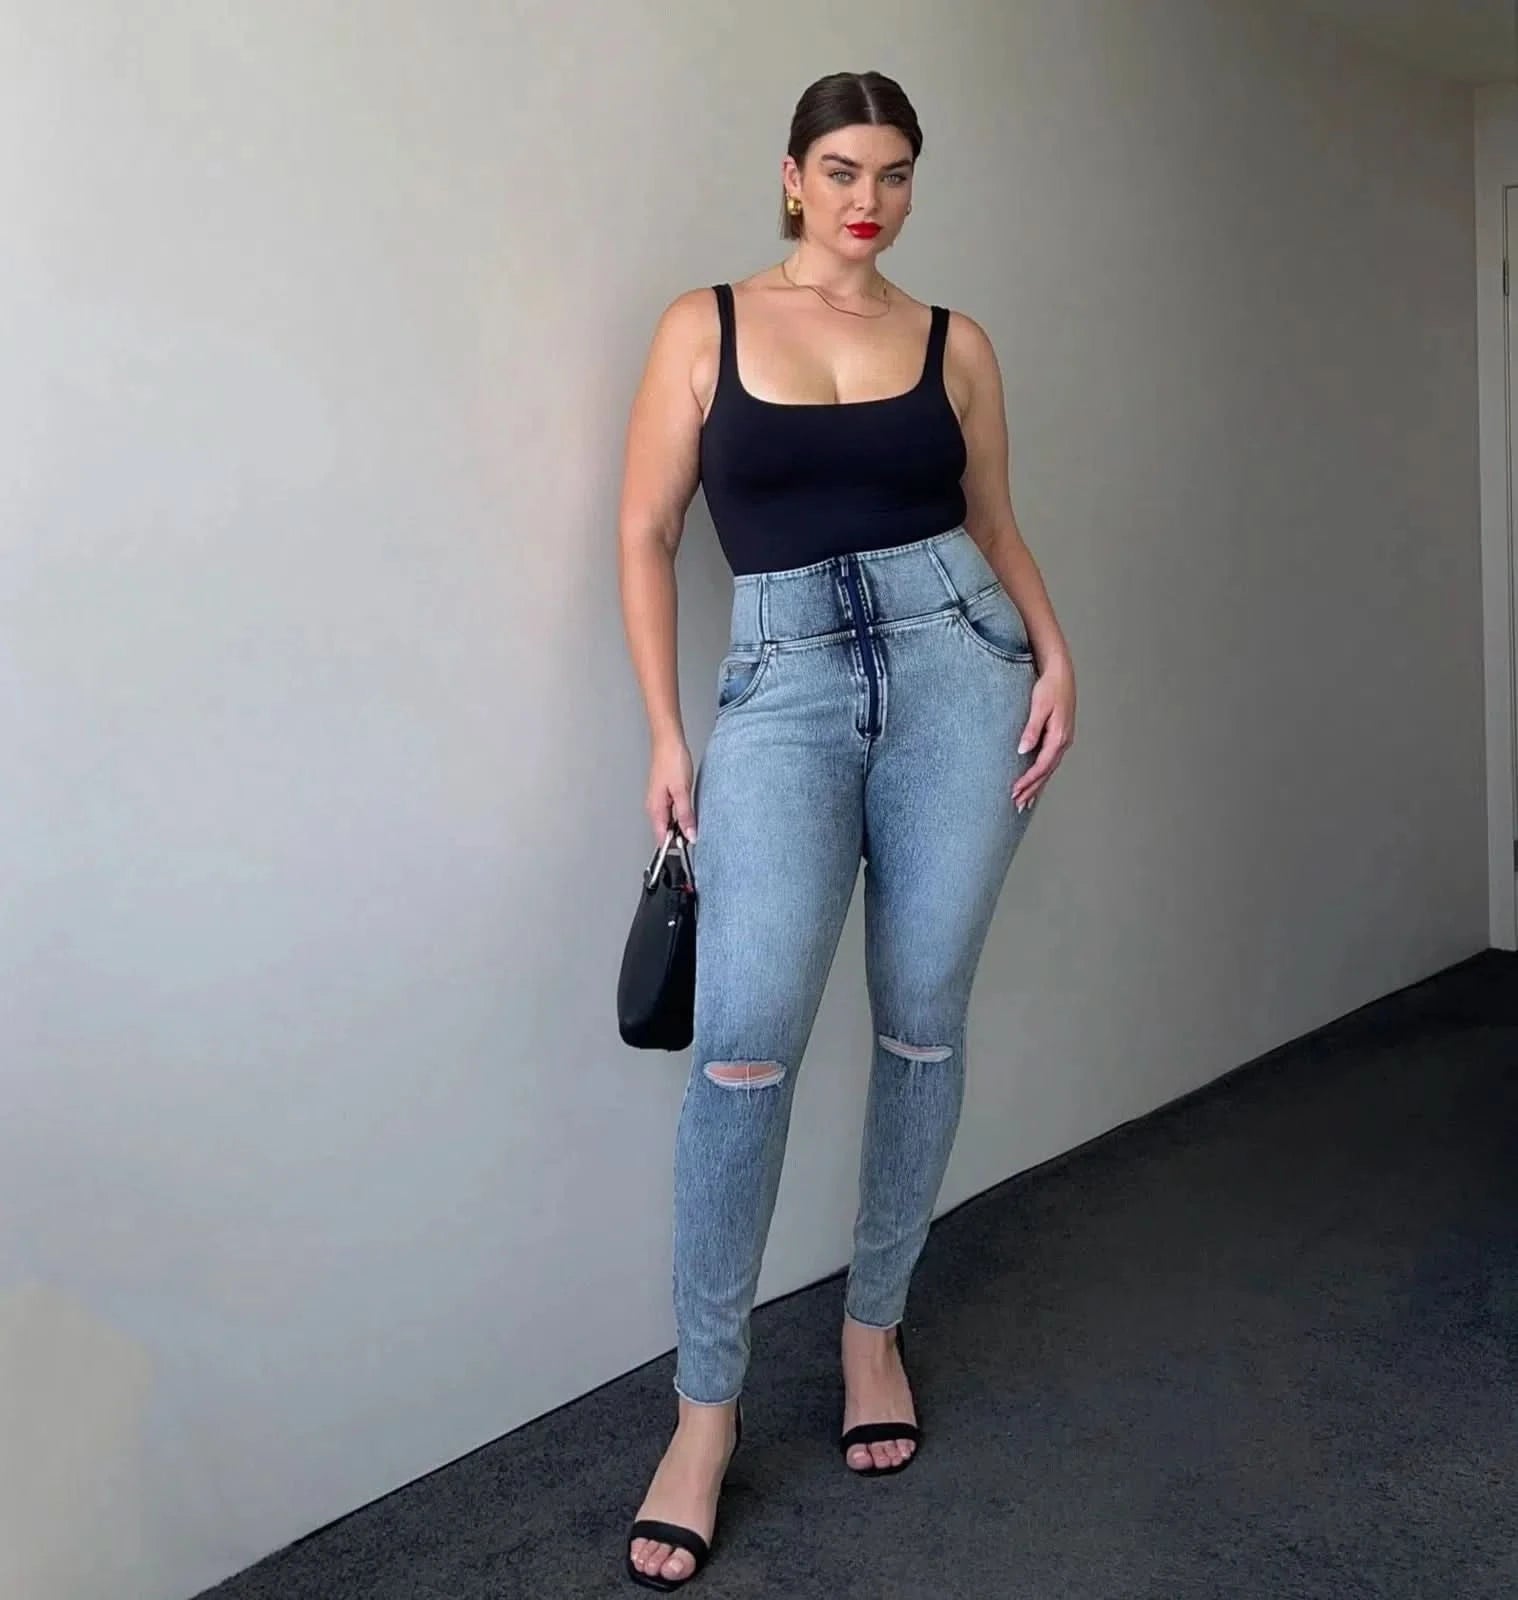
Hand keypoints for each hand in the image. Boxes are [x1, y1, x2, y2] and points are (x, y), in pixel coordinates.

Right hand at [647, 735, 695, 843]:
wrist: (668, 741)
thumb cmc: (672, 760)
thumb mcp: (682, 791)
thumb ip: (685, 815)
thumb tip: (689, 835)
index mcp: (655, 809)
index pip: (661, 838)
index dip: (674, 845)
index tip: (689, 845)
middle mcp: (654, 807)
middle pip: (665, 832)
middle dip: (679, 836)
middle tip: (695, 832)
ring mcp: (659, 800)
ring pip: (669, 822)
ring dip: (681, 824)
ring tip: (694, 819)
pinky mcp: (665, 794)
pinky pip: (672, 812)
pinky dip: (681, 814)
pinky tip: (690, 809)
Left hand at [1012, 654, 1074, 813]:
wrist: (1060, 672)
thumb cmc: (1049, 687)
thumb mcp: (1039, 707)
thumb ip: (1031, 729)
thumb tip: (1023, 750)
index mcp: (1059, 736)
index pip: (1041, 766)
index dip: (1028, 781)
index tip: (1015, 791)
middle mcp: (1063, 741)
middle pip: (1046, 772)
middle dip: (1032, 789)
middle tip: (1017, 804)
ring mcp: (1063, 740)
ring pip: (1049, 769)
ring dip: (1037, 785)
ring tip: (1025, 801)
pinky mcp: (1059, 736)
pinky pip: (1050, 761)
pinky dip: (1042, 774)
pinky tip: (1036, 781)